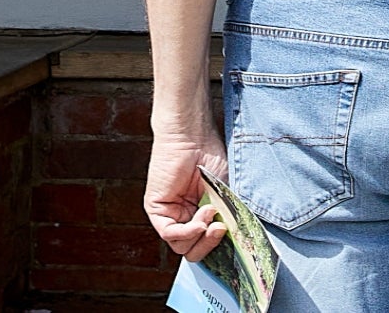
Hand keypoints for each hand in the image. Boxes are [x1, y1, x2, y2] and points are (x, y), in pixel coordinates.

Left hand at [145, 126, 230, 260]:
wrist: (195, 137)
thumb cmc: (211, 157)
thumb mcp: (225, 195)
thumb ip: (226, 218)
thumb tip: (230, 240)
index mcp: (199, 216)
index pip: (205, 245)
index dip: (219, 246)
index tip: (232, 235)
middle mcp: (183, 217)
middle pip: (193, 250)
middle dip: (209, 245)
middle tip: (221, 229)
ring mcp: (169, 214)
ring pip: (181, 246)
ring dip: (200, 234)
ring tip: (210, 211)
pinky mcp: (156, 209)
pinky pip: (169, 233)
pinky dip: (187, 232)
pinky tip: (200, 220)